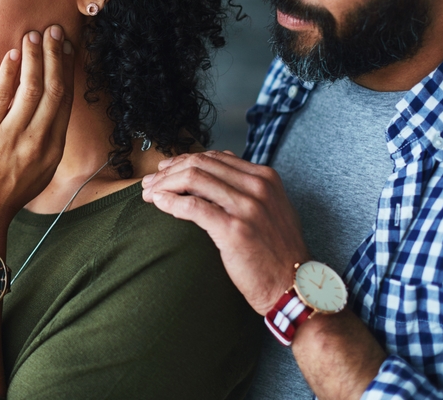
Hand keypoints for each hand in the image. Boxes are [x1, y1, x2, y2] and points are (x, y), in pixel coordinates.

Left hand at [0, 25, 75, 232]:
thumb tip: (53, 119)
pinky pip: (2, 96)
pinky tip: (12, 55)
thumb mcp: (38, 172)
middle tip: (53, 31)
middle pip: (52, 89)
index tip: (66, 49)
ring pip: (31, 88)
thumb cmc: (4, 196)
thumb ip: (45, 144)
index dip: (66, 72)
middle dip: (54, 56)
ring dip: (33, 58)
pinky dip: (9, 72)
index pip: (64, 101)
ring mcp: (12, 137)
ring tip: (32, 36)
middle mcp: (38, 141)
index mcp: (52, 149)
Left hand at [140, 150, 308, 314]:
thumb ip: (246, 187)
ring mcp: (247, 207)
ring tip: (149, 193)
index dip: (183, 161)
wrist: (293, 286)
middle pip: (200, 164)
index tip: (164, 169)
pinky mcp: (234, 229)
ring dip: (165, 184)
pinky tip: (159, 203)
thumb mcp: (270, 208)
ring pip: (193, 179)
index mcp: (265, 177)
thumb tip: (212, 170)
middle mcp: (257, 187)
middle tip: (150, 182)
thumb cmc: (277, 251)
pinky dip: (171, 201)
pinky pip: (193, 206)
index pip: (213, 157)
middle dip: (169, 171)